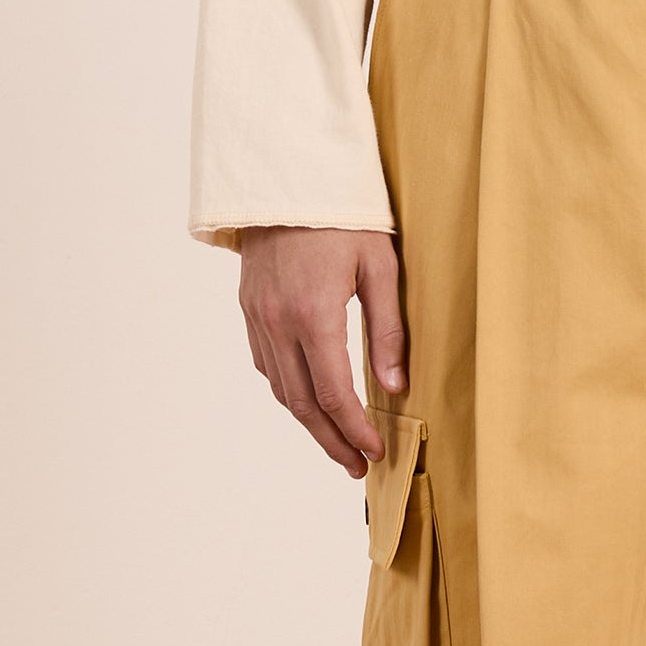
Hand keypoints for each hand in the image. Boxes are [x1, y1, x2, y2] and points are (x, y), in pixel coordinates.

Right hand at [238, 226, 406, 474]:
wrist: (286, 179)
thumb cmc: (343, 216)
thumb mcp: (380, 266)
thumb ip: (388, 330)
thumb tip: (394, 386)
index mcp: (314, 313)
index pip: (334, 393)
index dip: (355, 429)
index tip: (376, 451)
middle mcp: (278, 322)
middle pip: (303, 403)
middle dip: (332, 441)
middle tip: (358, 466)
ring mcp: (259, 317)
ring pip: (281, 389)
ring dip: (309, 424)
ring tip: (338, 444)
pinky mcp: (250, 310)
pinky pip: (267, 364)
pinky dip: (289, 391)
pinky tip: (310, 401)